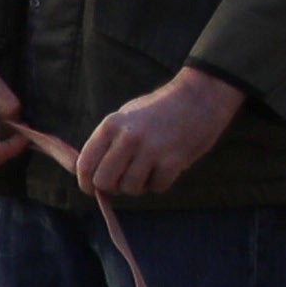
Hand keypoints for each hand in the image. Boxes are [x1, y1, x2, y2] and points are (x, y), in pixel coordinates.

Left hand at [70, 66, 244, 200]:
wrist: (200, 97)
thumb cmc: (159, 110)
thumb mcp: (126, 117)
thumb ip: (107, 143)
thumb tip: (86, 174)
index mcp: (111, 125)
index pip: (84, 164)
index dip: (85, 183)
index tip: (92, 189)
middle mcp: (128, 137)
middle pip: (103, 182)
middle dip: (112, 187)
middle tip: (124, 181)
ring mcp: (151, 149)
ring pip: (130, 188)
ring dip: (139, 186)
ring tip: (149, 169)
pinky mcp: (174, 160)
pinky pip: (156, 188)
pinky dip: (160, 184)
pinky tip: (166, 167)